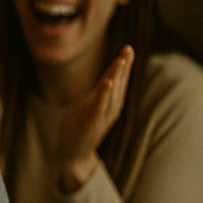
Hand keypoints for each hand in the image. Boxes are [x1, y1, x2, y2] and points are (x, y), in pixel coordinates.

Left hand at [57, 44, 134, 192]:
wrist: (73, 154)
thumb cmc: (79, 128)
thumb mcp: (89, 106)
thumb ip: (98, 93)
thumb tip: (107, 79)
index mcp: (107, 102)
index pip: (115, 79)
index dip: (121, 65)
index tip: (127, 48)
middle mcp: (109, 108)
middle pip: (118, 83)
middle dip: (123, 66)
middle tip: (128, 49)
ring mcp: (103, 115)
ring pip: (112, 92)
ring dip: (117, 76)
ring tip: (121, 60)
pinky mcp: (93, 123)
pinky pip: (100, 106)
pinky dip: (105, 94)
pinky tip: (108, 83)